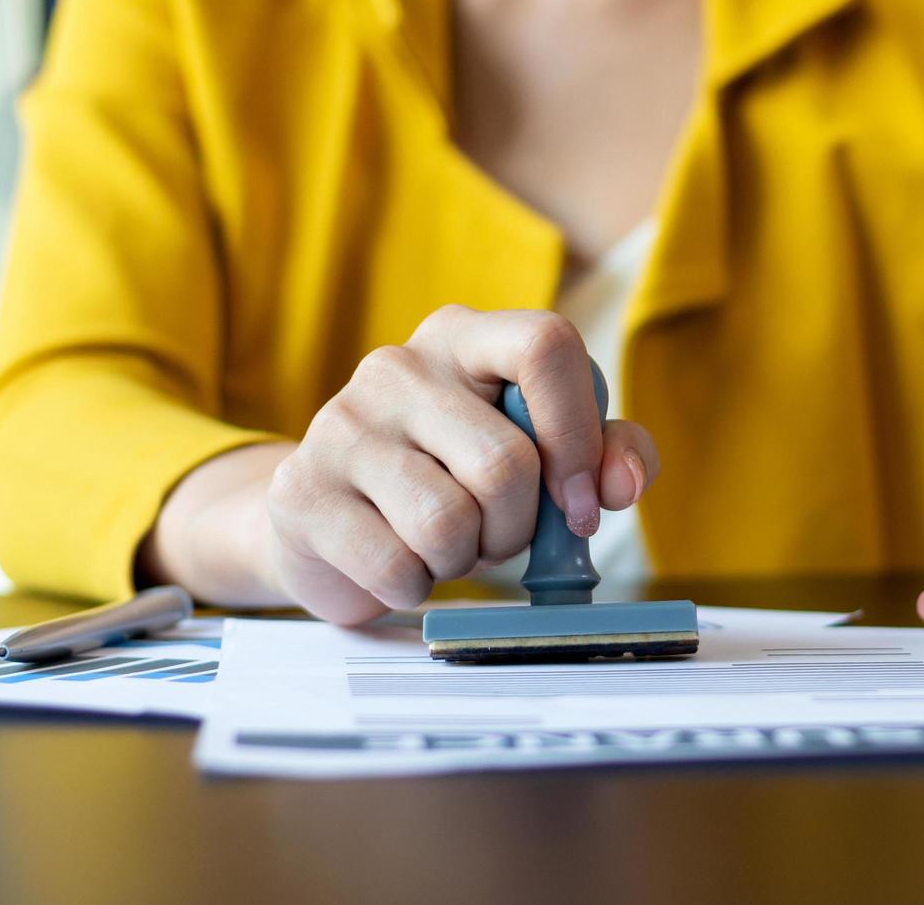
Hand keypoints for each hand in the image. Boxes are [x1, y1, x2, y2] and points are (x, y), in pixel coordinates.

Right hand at [144, 306, 658, 623]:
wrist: (332, 523)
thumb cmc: (456, 481)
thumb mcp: (541, 458)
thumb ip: (607, 454)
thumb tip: (621, 482)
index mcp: (465, 337)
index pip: (545, 345)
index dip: (579, 433)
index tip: (581, 499)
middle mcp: (398, 366)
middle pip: (505, 462)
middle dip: (518, 526)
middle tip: (497, 534)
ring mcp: (341, 425)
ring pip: (448, 522)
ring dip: (465, 559)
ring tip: (444, 545)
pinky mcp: (301, 493)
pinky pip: (396, 567)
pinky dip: (415, 587)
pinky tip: (401, 564)